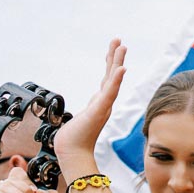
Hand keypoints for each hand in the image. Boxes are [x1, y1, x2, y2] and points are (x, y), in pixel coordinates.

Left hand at [52, 39, 126, 164]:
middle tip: (119, 41)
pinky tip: (121, 69)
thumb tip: (87, 115)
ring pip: (113, 80)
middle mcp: (104, 103)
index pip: (107, 79)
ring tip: (122, 47)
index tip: (114, 49)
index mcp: (100, 103)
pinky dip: (116, 80)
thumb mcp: (81, 119)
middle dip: (115, 57)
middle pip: (112, 75)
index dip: (111, 64)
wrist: (72, 152)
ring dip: (118, 63)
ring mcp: (103, 106)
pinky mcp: (98, 111)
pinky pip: (110, 92)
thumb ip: (88, 114)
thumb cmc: (74, 139)